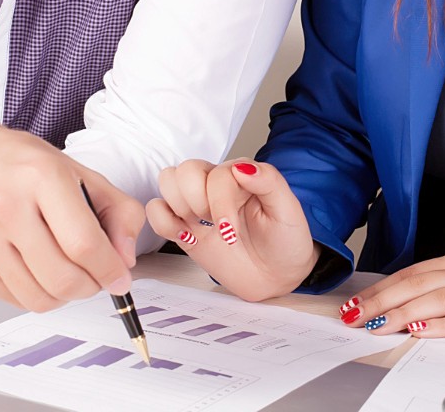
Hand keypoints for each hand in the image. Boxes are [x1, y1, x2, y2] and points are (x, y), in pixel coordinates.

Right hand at [0, 104, 144, 312]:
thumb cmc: (18, 163)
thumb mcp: (77, 170)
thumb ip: (116, 210)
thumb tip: (125, 258)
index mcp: (41, 177)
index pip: (84, 242)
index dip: (110, 269)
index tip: (120, 278)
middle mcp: (7, 207)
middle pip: (62, 277)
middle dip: (90, 287)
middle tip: (96, 277)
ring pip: (38, 297)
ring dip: (64, 296)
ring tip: (69, 275)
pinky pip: (13, 298)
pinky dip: (37, 295)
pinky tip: (41, 273)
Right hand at [146, 158, 317, 301]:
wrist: (277, 276)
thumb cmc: (285, 242)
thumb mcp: (287, 211)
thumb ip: (269, 182)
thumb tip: (242, 167)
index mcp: (241, 175)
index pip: (216, 174)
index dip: (219, 202)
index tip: (230, 231)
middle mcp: (217, 185)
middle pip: (185, 170)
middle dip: (195, 201)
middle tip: (215, 226)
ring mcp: (198, 205)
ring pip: (167, 181)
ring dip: (178, 207)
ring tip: (198, 227)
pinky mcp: (185, 226)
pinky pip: (157, 210)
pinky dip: (163, 222)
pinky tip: (185, 236)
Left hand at [341, 243, 444, 336]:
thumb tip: (414, 291)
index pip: (412, 274)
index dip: (381, 288)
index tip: (356, 302)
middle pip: (416, 286)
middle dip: (380, 302)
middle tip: (353, 316)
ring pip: (435, 301)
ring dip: (401, 314)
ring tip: (375, 325)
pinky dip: (442, 325)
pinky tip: (421, 331)